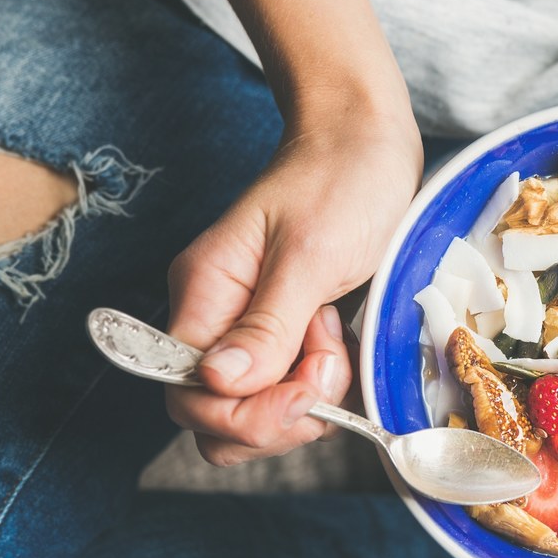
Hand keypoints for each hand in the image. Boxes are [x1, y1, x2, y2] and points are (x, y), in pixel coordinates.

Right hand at [165, 117, 420, 464]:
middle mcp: (219, 319)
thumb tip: (217, 383)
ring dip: (307, 400)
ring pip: (257, 411)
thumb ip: (266, 324)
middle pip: (217, 417)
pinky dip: (323, 387)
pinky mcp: (290, 334)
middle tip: (329, 361)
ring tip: (339, 340)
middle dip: (279, 413)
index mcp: (204, 294)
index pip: (188, 395)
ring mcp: (254, 329)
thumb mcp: (308, 252)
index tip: (309, 382)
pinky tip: (347, 344)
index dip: (247, 412)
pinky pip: (291, 390)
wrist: (369, 140)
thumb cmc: (340, 179)